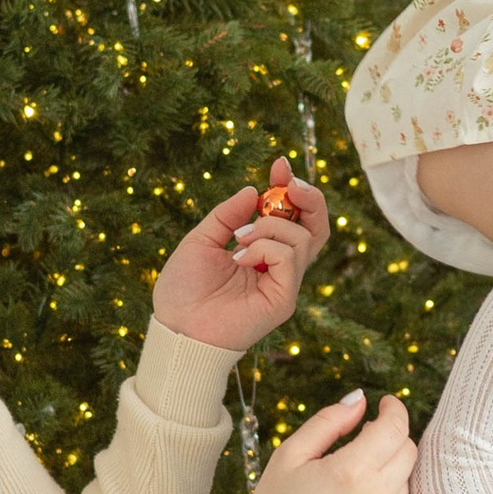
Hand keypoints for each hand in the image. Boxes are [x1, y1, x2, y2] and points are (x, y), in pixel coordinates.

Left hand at [152, 160, 328, 354]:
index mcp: (261, 251)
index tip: (279, 165)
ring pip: (303, 237)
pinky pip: (290, 258)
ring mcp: (284, 283)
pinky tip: (240, 257)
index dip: (290, 188)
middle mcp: (278, 266)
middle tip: (288, 182)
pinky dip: (265, 247)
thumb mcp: (202, 239)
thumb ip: (228, 215)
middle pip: (316, 227)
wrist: (175, 328)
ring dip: (270, 226)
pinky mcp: (283, 299)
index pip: (291, 216)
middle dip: (309, 198)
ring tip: (239, 238)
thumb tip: (253, 190)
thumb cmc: (184, 289)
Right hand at [247, 389, 416, 493]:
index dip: (393, 409)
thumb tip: (362, 400)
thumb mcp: (291, 455)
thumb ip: (329, 421)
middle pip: (408, 451)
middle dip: (391, 438)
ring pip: (408, 480)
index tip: (385, 405)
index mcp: (350, 472)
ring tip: (358, 478)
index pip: (395, 428)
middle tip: (367, 440)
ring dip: (391, 470)